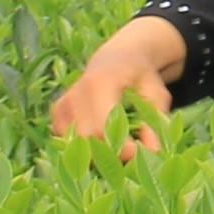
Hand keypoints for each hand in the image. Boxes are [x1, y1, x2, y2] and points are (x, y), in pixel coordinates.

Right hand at [48, 16, 187, 150]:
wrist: (116, 58)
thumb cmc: (139, 76)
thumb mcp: (156, 94)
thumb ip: (155, 121)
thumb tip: (154, 153)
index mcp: (99, 84)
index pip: (102, 128)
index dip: (122, 148)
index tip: (143, 154)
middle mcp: (75, 93)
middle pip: (86, 140)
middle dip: (111, 154)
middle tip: (133, 153)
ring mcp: (62, 103)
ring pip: (75, 144)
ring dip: (98, 153)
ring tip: (120, 144)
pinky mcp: (57, 113)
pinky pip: (67, 141)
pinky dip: (85, 147)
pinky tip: (103, 137)